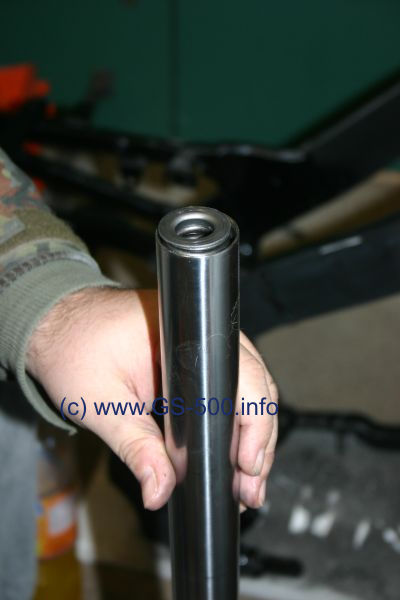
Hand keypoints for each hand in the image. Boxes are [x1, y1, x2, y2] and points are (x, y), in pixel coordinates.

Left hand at [26, 287, 277, 510]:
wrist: (57, 324)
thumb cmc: (73, 348)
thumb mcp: (99, 403)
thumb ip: (134, 446)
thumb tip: (159, 491)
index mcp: (185, 334)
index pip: (242, 378)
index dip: (255, 424)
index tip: (248, 465)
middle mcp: (203, 334)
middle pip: (255, 388)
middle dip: (259, 441)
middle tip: (249, 488)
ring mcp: (201, 346)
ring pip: (246, 392)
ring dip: (249, 436)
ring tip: (244, 483)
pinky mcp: (193, 362)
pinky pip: (225, 392)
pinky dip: (230, 424)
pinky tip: (229, 455)